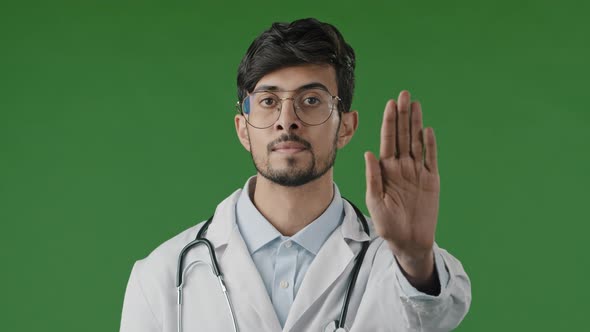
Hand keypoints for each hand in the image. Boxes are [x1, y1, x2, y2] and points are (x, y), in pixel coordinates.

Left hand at [364, 90, 439, 282]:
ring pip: (417, 142)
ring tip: (415, 104)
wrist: (409, 241)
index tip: (390, 104)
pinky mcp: (431, 180)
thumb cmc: (387, 224)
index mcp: (386, 170)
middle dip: (403, 115)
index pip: (388, 140)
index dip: (389, 122)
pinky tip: (427, 130)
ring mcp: (417, 172)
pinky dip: (430, 145)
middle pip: (403, 135)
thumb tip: (368, 153)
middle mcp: (401, 167)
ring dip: (416, 123)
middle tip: (404, 94)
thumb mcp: (375, 201)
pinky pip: (430, 159)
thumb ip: (373, 177)